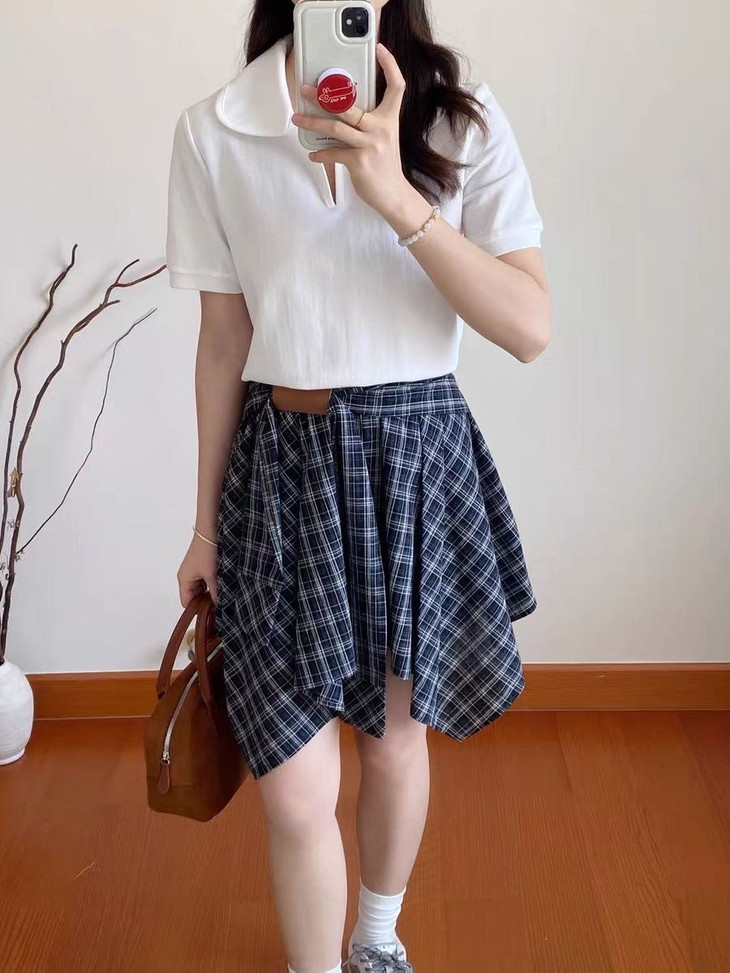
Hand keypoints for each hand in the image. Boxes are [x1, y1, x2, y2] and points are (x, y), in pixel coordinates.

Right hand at [177, 534, 217, 607]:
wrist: (211, 529)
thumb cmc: (207, 551)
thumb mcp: (212, 575)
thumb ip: (215, 593)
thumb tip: (219, 608)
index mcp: (184, 580)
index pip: (187, 603)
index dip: (198, 610)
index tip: (212, 615)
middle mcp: (187, 577)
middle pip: (194, 597)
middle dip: (206, 602)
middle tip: (221, 605)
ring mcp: (194, 571)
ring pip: (202, 589)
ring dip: (211, 592)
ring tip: (224, 595)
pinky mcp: (202, 566)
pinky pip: (206, 581)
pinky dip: (213, 584)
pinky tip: (223, 585)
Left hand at [291, 43, 421, 221]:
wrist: (394, 195)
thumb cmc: (384, 165)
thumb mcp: (383, 138)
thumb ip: (369, 122)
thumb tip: (341, 109)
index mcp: (389, 118)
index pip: (396, 86)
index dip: (390, 66)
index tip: (380, 49)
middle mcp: (381, 128)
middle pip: (349, 104)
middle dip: (323, 95)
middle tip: (305, 89)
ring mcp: (371, 145)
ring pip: (336, 127)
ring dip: (312, 122)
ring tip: (297, 118)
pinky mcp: (360, 162)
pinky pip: (334, 152)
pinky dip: (321, 153)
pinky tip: (313, 154)